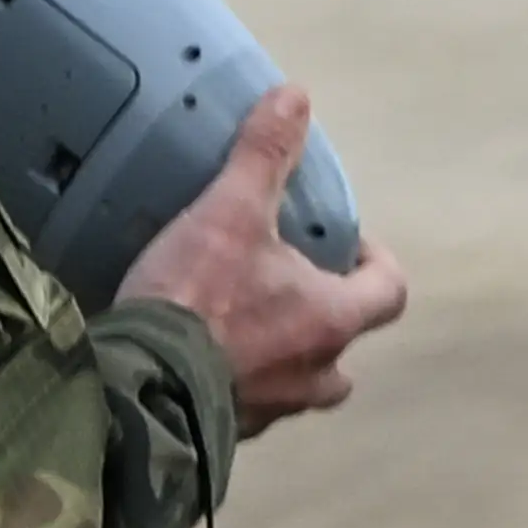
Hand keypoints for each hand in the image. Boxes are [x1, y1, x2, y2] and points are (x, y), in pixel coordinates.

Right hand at [113, 85, 409, 434]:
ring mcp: (272, 410)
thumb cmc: (199, 298)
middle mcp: (313, 374)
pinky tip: (196, 358)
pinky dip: (234, 382)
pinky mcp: (227, 432)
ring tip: (240, 324)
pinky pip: (246, 405)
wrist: (137, 387)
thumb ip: (264, 155)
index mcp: (331, 320)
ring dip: (283, 357)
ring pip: (298, 384)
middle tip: (288, 288)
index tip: (347, 244)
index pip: (390, 292)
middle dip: (326, 321)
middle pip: (345, 351)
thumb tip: (297, 95)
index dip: (377, 263)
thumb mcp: (231, 212)